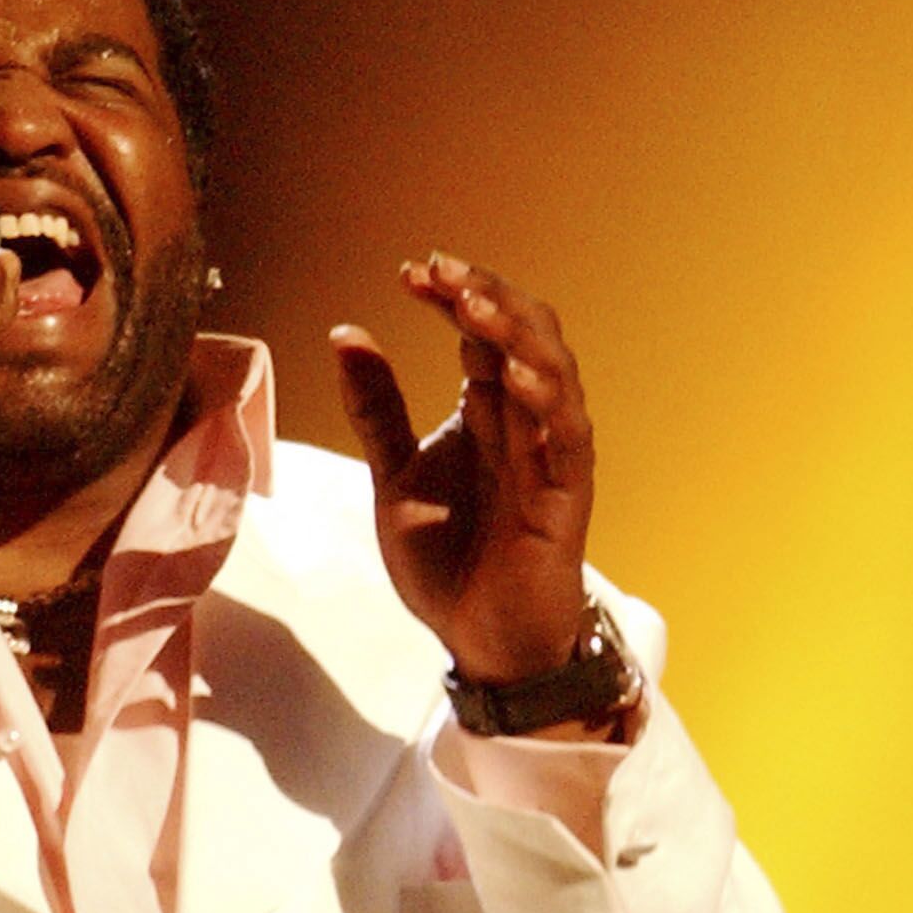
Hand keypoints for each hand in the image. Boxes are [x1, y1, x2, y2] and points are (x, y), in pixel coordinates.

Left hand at [332, 251, 593, 684]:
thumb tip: (345, 332)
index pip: (480, 331)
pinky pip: (567, 437)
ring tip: (474, 303)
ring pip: (553, 372)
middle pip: (523, 334)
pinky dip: (545, 400)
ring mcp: (551, 455)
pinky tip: (512, 372)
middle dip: (485, 294)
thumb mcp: (393, 475)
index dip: (452, 295)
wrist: (479, 643)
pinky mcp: (565, 498)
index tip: (411, 272)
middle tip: (439, 269)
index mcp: (486, 410)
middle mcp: (525, 421)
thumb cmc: (447, 563)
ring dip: (516, 332)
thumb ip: (376, 407)